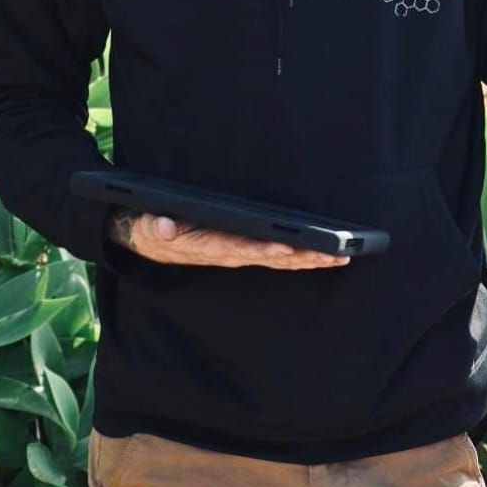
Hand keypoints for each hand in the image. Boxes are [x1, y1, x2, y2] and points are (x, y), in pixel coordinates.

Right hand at [107, 208, 350, 269]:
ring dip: (308, 261)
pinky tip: (322, 257)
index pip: (239, 248)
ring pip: (278, 261)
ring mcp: (238, 255)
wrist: (152, 242)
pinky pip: (275, 258)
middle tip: (331, 256)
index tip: (285, 249)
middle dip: (301, 258)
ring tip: (338, 258)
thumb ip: (156, 225)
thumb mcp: (149, 225)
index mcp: (207, 246)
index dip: (262, 250)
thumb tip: (163, 226)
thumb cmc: (155, 229)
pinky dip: (300, 258)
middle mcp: (228, 254)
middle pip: (269, 258)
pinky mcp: (243, 252)